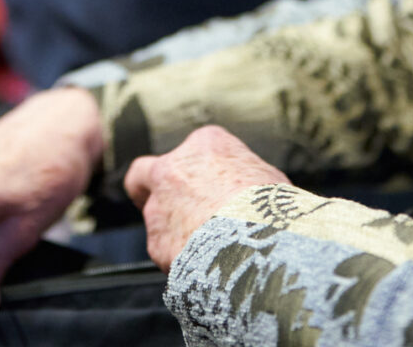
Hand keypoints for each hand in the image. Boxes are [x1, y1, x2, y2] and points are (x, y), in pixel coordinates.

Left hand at [124, 126, 290, 268]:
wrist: (252, 242)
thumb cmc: (268, 207)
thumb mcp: (268, 178)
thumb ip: (246, 179)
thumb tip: (252, 196)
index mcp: (205, 144)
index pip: (194, 150)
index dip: (202, 171)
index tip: (215, 188)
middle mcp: (172, 170)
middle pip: (144, 174)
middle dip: (151, 189)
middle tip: (171, 206)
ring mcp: (159, 207)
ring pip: (155, 219)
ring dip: (175, 232)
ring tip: (208, 250)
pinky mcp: (157, 243)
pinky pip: (165, 252)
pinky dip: (180, 260)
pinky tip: (204, 268)